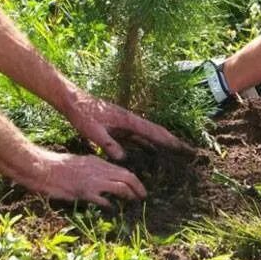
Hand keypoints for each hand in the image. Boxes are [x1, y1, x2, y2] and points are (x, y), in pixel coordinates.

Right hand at [25, 148, 146, 206]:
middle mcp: (99, 169)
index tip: (138, 186)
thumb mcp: (82, 162)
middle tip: (144, 195)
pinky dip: (110, 203)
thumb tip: (105, 179)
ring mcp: (93, 180)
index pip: (122, 170)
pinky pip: (103, 198)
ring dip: (130, 194)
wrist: (45, 168)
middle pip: (126, 176)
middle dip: (138, 186)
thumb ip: (95, 169)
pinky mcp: (85, 191)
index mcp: (98, 162)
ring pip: (120, 185)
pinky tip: (113, 208)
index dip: (133, 179)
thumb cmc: (60, 166)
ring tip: (135, 200)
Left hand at [64, 91, 192, 160]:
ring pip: (148, 135)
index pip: (153, 131)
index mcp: (128, 120)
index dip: (169, 140)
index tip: (182, 148)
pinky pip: (138, 137)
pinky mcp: (120, 126)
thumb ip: (108, 144)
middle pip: (156, 132)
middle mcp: (130, 120)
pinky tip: (152, 151)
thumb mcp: (93, 132)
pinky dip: (148, 143)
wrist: (74, 101)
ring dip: (161, 143)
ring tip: (174, 154)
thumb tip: (123, 158)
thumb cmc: (83, 114)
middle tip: (186, 151)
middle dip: (172, 141)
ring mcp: (126, 123)